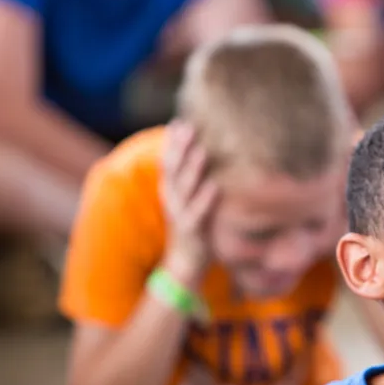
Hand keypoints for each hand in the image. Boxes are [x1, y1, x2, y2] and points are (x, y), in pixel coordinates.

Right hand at [160, 121, 218, 285]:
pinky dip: (205, 199)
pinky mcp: (192, 230)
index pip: (168, 161)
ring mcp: (179, 214)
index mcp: (170, 190)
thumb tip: (205, 151)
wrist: (185, 263)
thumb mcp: (189, 199)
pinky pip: (198, 212)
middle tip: (189, 126)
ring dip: (193, 169)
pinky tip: (215, 186)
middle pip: (173, 169)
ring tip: (203, 151)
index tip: (180, 121)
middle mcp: (171, 199)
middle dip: (181, 148)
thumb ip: (193, 178)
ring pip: (184, 188)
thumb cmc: (193, 226)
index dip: (172, 143)